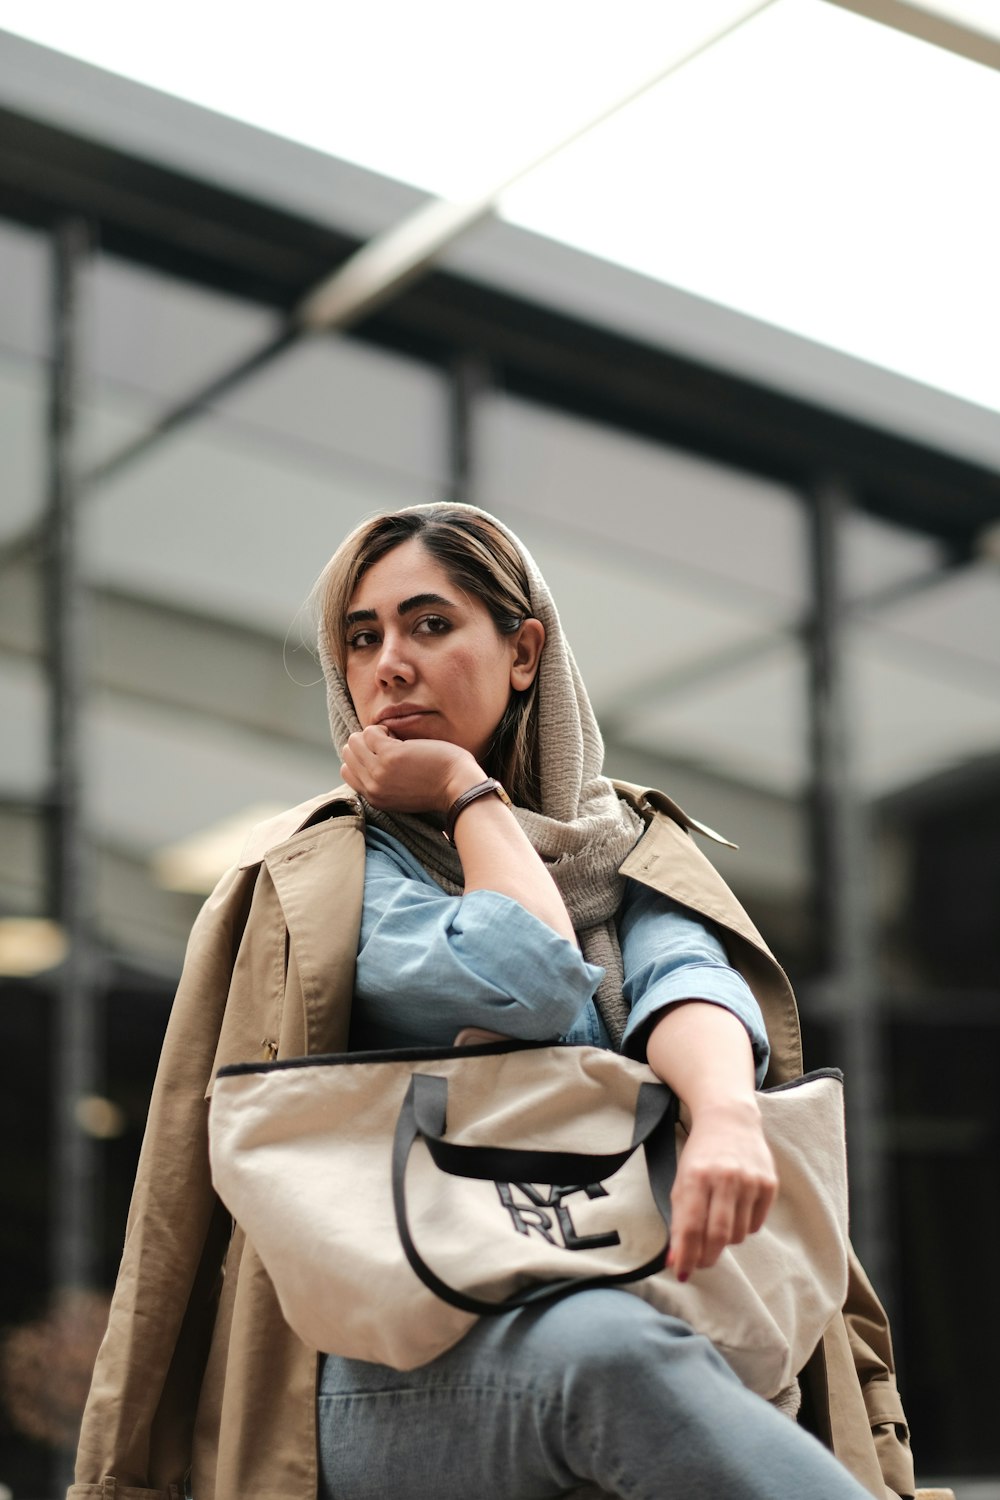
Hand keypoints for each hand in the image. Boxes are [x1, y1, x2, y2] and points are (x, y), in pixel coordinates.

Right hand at [340, 725, 480, 816]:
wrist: (459, 790)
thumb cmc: (439, 787)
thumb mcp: (402, 792)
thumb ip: (384, 781)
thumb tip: (371, 753)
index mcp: (375, 798)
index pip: (347, 771)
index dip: (362, 756)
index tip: (382, 754)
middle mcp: (372, 787)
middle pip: (348, 753)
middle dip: (366, 743)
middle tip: (391, 745)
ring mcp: (379, 772)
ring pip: (355, 741)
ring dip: (373, 734)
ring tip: (395, 740)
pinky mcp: (389, 756)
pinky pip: (370, 732)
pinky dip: (384, 729)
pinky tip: (401, 738)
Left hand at [666, 1098, 776, 1281]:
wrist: (729, 1120)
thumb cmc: (701, 1155)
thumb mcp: (682, 1181)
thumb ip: (678, 1221)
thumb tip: (676, 1261)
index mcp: (696, 1176)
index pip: (691, 1227)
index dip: (686, 1256)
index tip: (682, 1273)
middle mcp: (725, 1178)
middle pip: (717, 1236)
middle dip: (707, 1256)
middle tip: (701, 1262)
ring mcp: (750, 1181)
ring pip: (738, 1234)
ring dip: (726, 1239)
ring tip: (718, 1221)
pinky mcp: (769, 1184)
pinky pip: (755, 1224)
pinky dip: (744, 1226)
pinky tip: (736, 1209)